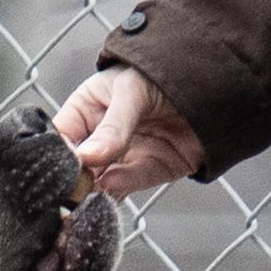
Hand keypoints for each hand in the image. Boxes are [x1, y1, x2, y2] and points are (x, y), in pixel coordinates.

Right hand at [54, 68, 203, 197]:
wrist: (217, 82)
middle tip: (68, 191)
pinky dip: (116, 195)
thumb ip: (113, 126)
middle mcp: (99, 136)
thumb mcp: (132, 91)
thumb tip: (87, 158)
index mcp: (85, 109)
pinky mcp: (146, 172)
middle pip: (75, 166)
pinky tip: (108, 192)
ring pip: (97, 183)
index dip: (54, 154)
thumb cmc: (165, 71)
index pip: (60, 137)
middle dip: (71, 180)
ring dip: (90, 194)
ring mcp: (122, 156)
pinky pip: (125, 189)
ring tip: (84, 198)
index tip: (54, 169)